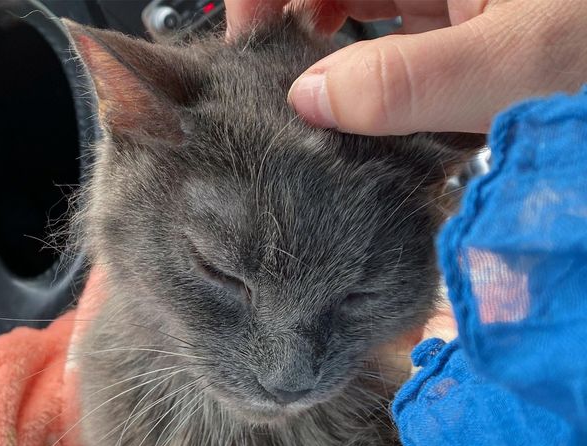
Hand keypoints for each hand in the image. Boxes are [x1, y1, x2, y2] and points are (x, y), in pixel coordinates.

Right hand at [225, 0, 586, 134]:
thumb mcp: (520, 61)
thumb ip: (405, 81)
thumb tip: (307, 101)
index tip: (247, 47)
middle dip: (296, 27)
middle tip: (281, 96)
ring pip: (366, 4)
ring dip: (337, 55)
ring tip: (324, 113)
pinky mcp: (475, 13)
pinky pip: (407, 31)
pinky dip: (383, 71)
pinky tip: (377, 111)